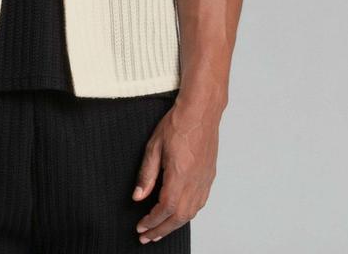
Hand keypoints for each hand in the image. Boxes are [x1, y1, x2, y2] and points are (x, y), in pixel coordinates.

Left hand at [132, 101, 219, 243]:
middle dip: (162, 230)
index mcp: (180, 176)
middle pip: (179, 217)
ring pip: (191, 213)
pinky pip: (199, 203)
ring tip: (161, 230)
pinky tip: (179, 214)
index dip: (152, 221)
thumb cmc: (177, 123)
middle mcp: (195, 182)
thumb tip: (138, 196)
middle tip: (148, 237)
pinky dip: (187, 214)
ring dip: (174, 225)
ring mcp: (204, 180)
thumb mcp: (154, 146)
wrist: (200, 111)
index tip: (141, 227)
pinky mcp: (209, 176)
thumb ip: (147, 174)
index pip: (165, 208)